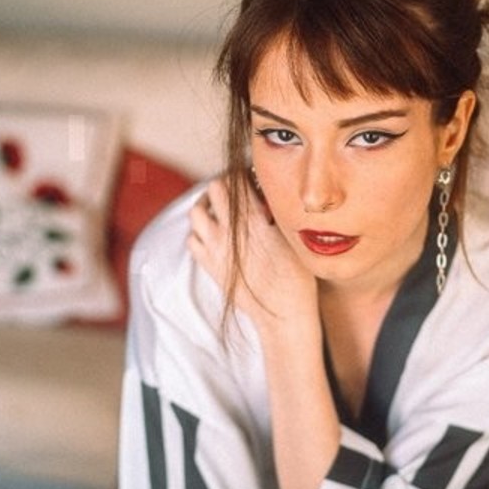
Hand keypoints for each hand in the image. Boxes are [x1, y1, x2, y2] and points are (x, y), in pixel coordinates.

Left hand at [187, 175, 315, 327]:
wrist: (282, 315)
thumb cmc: (296, 277)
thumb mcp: (292, 237)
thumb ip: (274, 211)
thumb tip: (264, 193)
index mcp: (251, 221)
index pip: (236, 181)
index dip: (243, 173)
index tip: (250, 175)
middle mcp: (227, 232)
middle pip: (213, 190)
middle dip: (224, 184)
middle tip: (235, 189)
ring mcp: (215, 250)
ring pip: (196, 213)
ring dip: (206, 205)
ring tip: (219, 207)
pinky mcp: (210, 267)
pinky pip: (192, 240)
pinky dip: (199, 232)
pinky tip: (213, 234)